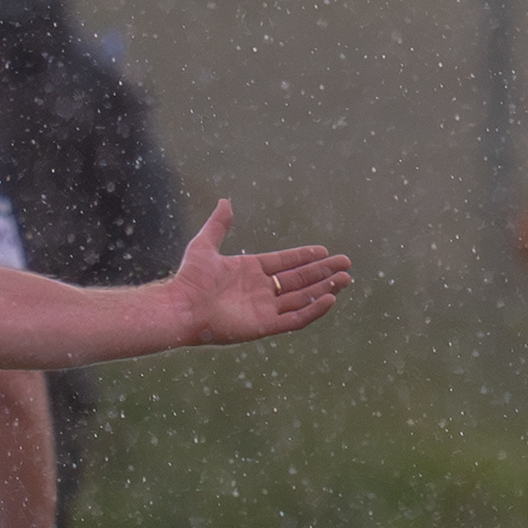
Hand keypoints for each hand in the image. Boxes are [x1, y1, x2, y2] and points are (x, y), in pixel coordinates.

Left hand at [170, 200, 351, 344]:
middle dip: (323, 272)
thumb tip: (225, 201)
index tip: (324, 251)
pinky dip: (313, 310)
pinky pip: (295, 318)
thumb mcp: (204, 245)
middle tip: (345, 264)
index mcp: (250, 271)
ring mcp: (264, 309)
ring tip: (345, 279)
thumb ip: (218, 225)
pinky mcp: (265, 326)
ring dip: (324, 288)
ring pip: (302, 298)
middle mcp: (261, 290)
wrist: (182, 308)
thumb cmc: (189, 279)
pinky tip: (329, 298)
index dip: (305, 257)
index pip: (285, 263)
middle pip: (299, 280)